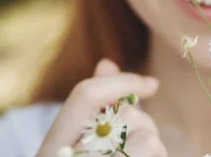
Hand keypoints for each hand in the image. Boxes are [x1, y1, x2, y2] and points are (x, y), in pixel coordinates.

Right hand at [37, 59, 167, 156]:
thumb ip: (92, 108)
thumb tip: (106, 64)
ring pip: (146, 135)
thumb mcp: (80, 145)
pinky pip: (151, 148)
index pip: (85, 95)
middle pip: (125, 115)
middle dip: (143, 124)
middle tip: (138, 145)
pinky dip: (160, 156)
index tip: (151, 84)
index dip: (121, 82)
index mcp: (50, 151)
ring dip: (154, 146)